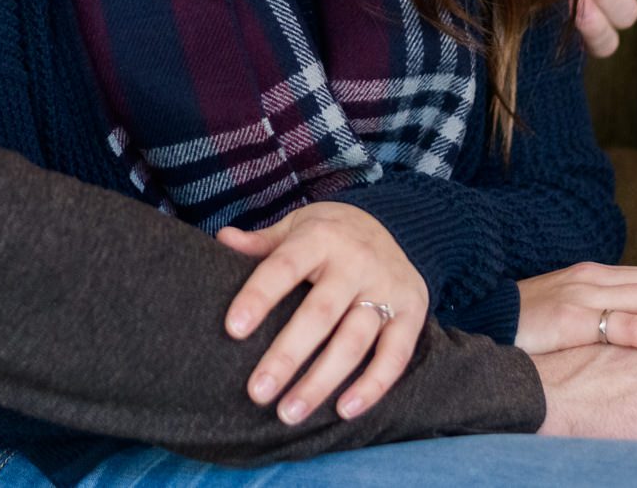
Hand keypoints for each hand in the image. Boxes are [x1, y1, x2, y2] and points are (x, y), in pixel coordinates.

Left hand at [215, 203, 429, 424]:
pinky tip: (344, 410)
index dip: (259, 297)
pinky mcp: (413, 310)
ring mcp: (388, 286)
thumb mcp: (297, 227)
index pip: (284, 267)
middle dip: (287, 356)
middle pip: (319, 313)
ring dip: (322, 381)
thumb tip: (223, 240)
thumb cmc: (329, 235)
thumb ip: (262, 242)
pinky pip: (396, 354)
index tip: (232, 330)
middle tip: (257, 392)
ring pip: (354, 340)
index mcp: (321, 237)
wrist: (396, 224)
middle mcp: (356, 261)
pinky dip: (373, 385)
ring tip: (289, 412)